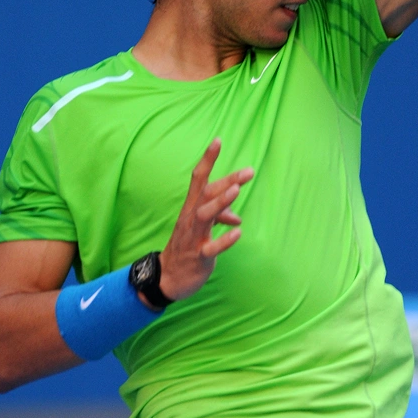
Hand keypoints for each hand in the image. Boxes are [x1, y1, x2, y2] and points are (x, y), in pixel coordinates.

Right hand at [158, 138, 253, 300]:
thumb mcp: (203, 228)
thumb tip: (237, 218)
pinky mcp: (198, 257)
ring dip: (221, 203)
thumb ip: (219, 217)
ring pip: (205, 216)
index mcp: (191, 207)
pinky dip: (224, 240)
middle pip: (207, 194)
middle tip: (249, 171)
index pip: (198, 178)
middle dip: (227, 181)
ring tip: (236, 191)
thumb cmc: (187, 246)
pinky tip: (238, 232)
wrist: (168, 277)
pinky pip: (211, 248)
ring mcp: (193, 237)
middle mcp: (190, 218)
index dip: (208, 159)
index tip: (218, 140)